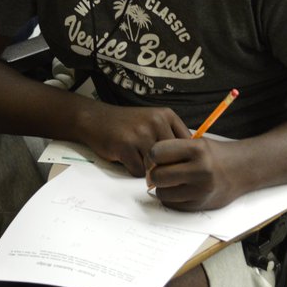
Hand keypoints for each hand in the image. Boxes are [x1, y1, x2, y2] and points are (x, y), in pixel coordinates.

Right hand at [74, 103, 191, 176]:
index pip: (186, 145)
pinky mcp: (125, 146)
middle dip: (163, 167)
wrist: (95, 119)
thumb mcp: (153, 121)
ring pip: (156, 167)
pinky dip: (132, 169)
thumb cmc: (127, 124)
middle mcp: (156, 122)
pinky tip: (125, 158)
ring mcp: (140, 133)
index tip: (172, 164)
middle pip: (172, 158)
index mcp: (167, 115)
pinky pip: (138, 171)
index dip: (180, 159)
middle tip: (152, 166)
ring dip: (147, 169)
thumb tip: (190, 160)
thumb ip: (170, 135)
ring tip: (136, 157)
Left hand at [146, 137, 241, 210]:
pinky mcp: (200, 204)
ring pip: (162, 192)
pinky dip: (171, 197)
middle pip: (158, 175)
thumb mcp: (196, 143)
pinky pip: (171, 203)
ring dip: (162, 187)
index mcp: (197, 149)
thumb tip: (147, 164)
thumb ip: (173, 150)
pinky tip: (181, 189)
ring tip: (172, 180)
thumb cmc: (213, 155)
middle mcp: (200, 169)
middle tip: (159, 171)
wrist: (242, 169)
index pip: (157, 152)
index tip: (155, 158)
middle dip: (154, 174)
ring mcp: (201, 189)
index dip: (152, 155)